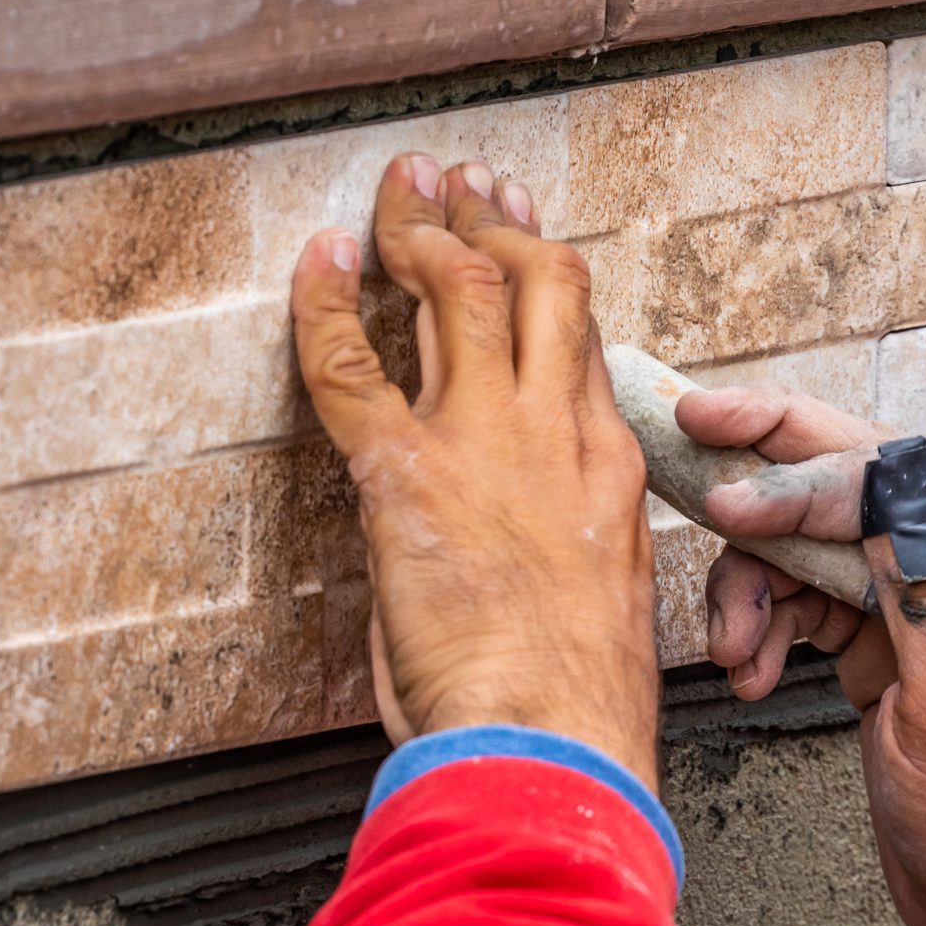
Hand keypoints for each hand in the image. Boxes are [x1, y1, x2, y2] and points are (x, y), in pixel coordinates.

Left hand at [290, 154, 662, 794]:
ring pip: (463, 292)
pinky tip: (319, 258)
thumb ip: (549, 551)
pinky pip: (350, 364)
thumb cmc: (572, 707)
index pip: (578, 337)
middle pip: (536, 286)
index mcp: (606, 467)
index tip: (524, 236)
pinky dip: (325, 304)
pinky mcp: (405, 473)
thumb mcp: (592, 608)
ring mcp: (485, 442)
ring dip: (424, 231)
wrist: (553, 740)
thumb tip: (499, 552)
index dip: (545, 274)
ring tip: (400, 191)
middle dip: (492, 223)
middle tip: (462, 185)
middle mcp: (557, 433)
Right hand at [678, 386, 925, 925]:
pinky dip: (767, 622)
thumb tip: (882, 486)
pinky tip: (751, 669)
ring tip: (734, 654)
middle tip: (693, 427)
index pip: (905, 479)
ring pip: (817, 540)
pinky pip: (809, 593)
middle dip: (773, 463)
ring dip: (757, 585)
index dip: (808, 476)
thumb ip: (920, 591)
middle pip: (862, 477)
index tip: (731, 498)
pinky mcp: (891, 633)